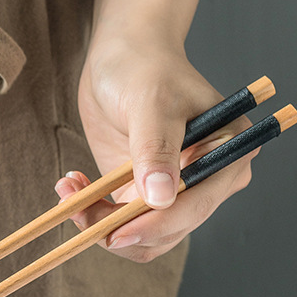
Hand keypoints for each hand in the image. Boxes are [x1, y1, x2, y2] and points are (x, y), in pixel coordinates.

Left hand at [56, 0, 255, 262]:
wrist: (122, 59)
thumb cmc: (145, 68)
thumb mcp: (149, 103)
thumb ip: (155, 150)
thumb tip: (162, 198)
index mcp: (227, 155)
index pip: (195, 206)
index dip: (155, 226)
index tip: (116, 234)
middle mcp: (207, 182)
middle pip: (166, 231)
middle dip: (118, 226)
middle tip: (74, 205)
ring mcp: (175, 194)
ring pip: (139, 237)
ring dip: (99, 224)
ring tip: (69, 191)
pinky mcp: (144, 198)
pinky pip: (120, 226)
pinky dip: (93, 217)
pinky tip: (73, 187)